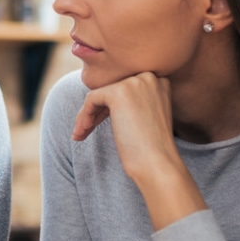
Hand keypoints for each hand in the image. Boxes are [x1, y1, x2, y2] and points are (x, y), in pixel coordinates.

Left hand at [73, 72, 205, 229]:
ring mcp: (135, 82)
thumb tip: (100, 95)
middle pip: (110, 89)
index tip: (98, 125)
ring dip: (86, 115)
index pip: (124, 87)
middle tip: (84, 130)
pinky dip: (84, 116)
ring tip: (80, 135)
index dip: (108, 107)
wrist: (158, 164)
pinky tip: (82, 133)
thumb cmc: (151, 149)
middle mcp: (149, 76)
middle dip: (96, 111)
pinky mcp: (119, 92)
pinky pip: (91, 99)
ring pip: (99, 94)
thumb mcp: (145, 117)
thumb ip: (132, 102)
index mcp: (159, 81)